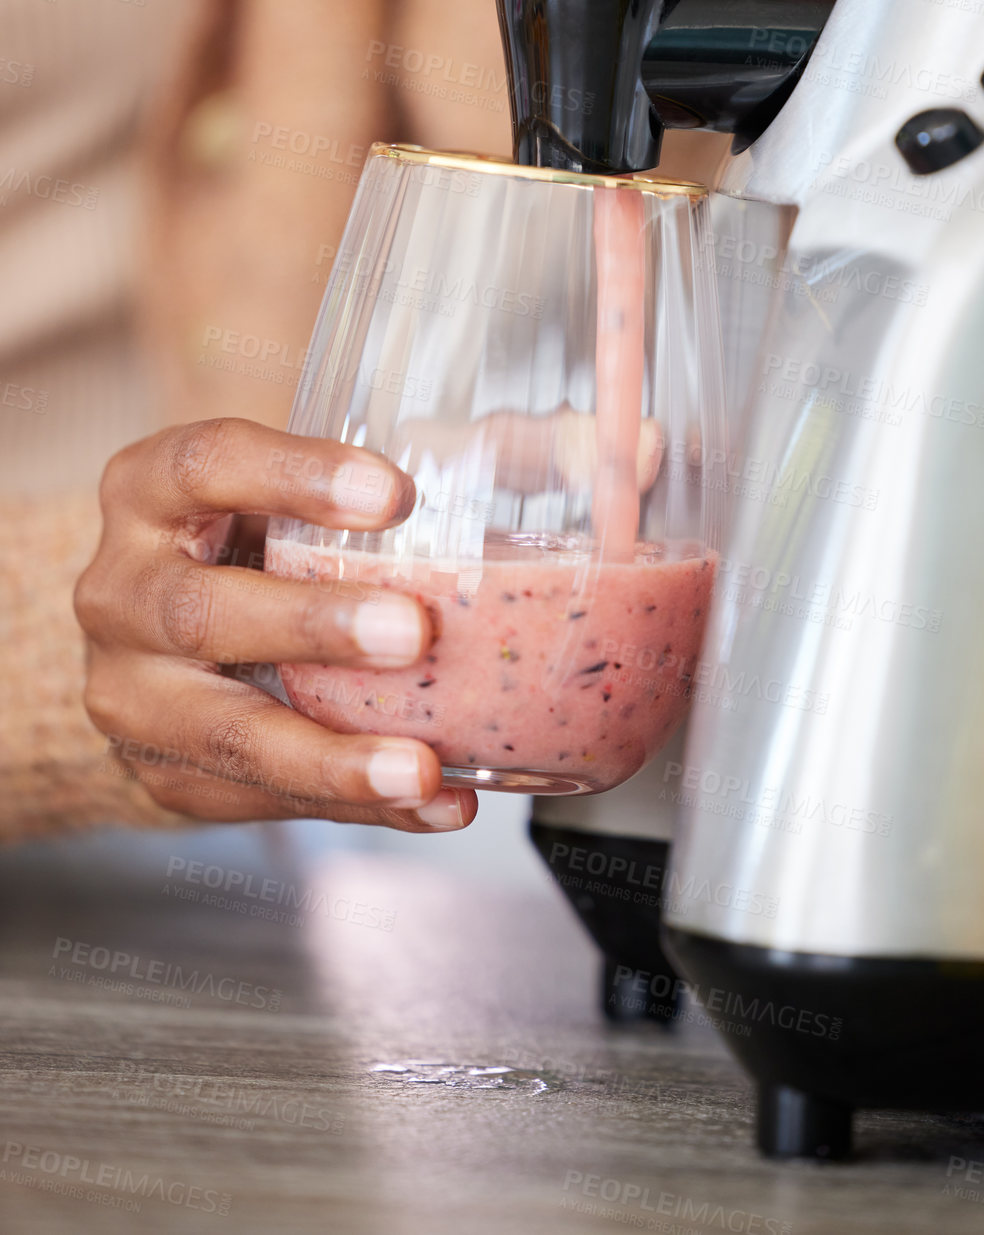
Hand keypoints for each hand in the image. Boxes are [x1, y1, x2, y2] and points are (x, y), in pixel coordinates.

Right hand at [75, 419, 477, 830]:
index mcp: (148, 491)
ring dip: (332, 755)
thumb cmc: (246, 540)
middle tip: (412, 632)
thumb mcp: (287, 488)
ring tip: (424, 768)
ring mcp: (132, 693)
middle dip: (313, 625)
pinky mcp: (164, 774)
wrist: (152, 641)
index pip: (205, 464)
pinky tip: (434, 805)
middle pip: (202, 609)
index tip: (395, 494)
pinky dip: (356, 806)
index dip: (295, 475)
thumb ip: (402, 474)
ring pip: (226, 731)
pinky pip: (264, 799)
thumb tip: (588, 452)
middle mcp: (120, 591)